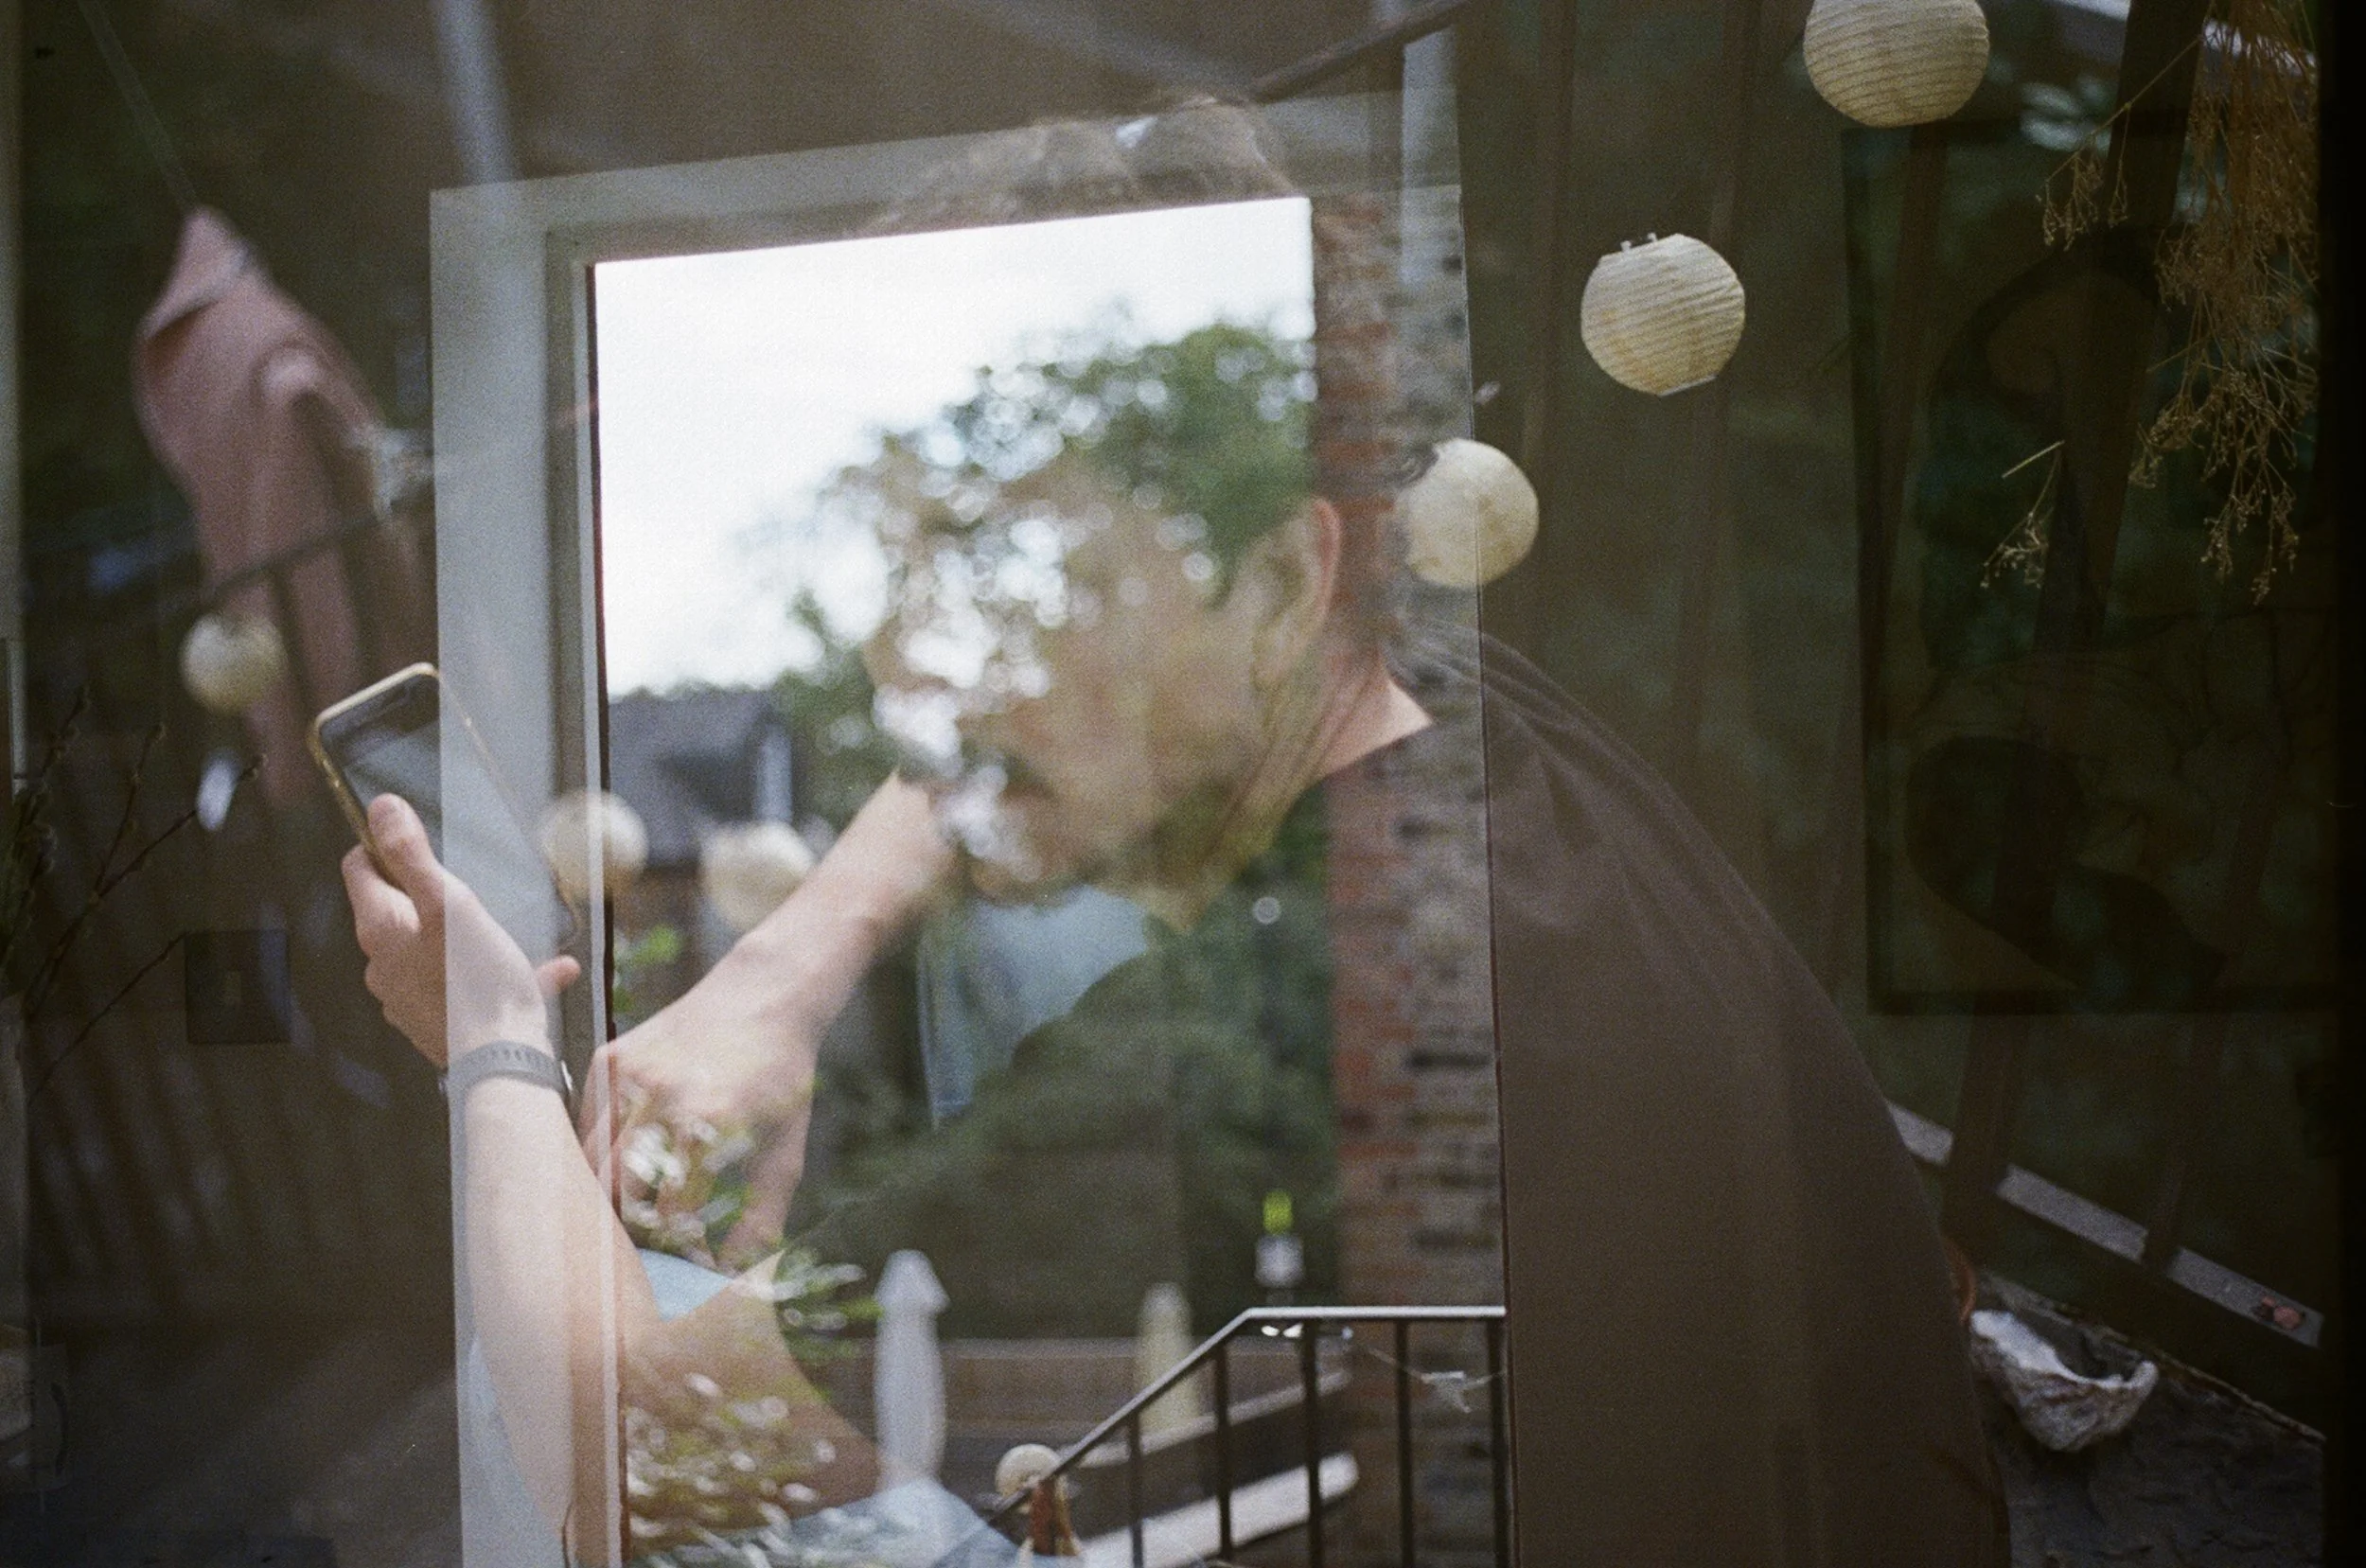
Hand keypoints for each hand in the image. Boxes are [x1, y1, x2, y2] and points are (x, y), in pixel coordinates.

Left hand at [342, 793, 580, 1065]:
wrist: (502, 1060)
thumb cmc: (477, 982)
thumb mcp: (451, 902)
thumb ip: (414, 855)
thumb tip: (381, 808)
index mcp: (380, 931)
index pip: (358, 869)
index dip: (382, 847)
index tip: (414, 842)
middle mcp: (383, 966)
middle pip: (394, 911)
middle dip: (428, 895)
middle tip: (468, 891)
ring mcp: (408, 999)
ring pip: (431, 952)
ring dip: (465, 938)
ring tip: (509, 937)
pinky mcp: (437, 1024)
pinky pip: (464, 988)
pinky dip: (493, 976)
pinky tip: (545, 972)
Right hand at [582, 971, 820, 1270]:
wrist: (764, 995)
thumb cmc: (781, 1080)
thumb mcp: (786, 1150)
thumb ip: (762, 1217)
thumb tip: (732, 1275)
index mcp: (709, 1123)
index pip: (668, 1213)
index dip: (669, 1246)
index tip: (679, 1259)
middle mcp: (662, 1096)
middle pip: (612, 1189)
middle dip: (620, 1226)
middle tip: (636, 1246)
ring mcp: (629, 1074)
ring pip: (586, 1157)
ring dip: (598, 1192)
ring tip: (619, 1215)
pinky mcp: (609, 1058)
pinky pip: (584, 1120)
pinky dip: (593, 1148)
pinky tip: (618, 1162)